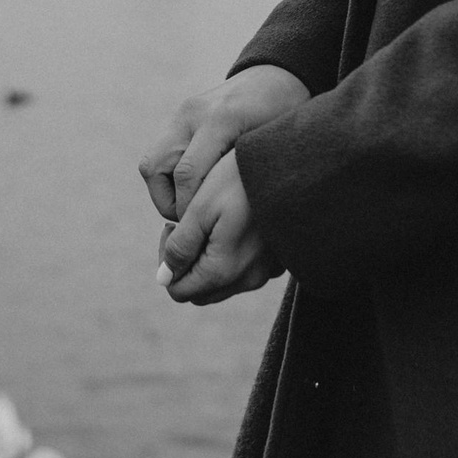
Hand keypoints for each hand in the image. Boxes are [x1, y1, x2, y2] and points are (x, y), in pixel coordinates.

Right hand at [139, 63, 309, 222]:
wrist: (276, 75)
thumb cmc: (284, 115)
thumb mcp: (273, 145)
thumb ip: (249, 173)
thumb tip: (224, 215)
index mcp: (221, 119)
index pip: (187, 174)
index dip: (190, 207)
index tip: (205, 224)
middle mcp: (192, 114)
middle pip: (153, 168)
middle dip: (168, 201)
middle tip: (193, 216)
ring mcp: (182, 113)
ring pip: (151, 164)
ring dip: (165, 190)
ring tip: (194, 202)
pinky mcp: (179, 117)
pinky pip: (160, 155)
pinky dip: (171, 177)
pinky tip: (197, 185)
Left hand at [159, 151, 277, 303]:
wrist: (294, 166)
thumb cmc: (242, 181)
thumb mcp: (202, 207)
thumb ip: (180, 247)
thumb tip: (163, 278)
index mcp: (223, 269)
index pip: (178, 290)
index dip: (166, 263)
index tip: (174, 228)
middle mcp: (247, 279)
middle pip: (200, 291)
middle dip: (185, 265)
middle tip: (188, 225)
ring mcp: (265, 273)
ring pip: (221, 283)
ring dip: (206, 260)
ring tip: (211, 221)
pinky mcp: (277, 262)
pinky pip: (243, 272)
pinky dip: (229, 258)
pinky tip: (233, 225)